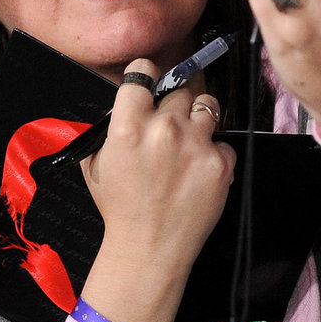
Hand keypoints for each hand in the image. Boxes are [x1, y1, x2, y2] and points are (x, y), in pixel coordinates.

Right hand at [81, 61, 234, 321]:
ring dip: (198, 120)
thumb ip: (110, 128)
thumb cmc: (121, 209)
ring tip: (188, 143)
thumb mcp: (97, 165)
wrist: (149, 249)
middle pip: (178, 90)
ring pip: (207, 106)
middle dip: (173, 105)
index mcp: (128, 127)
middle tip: (168, 128)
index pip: (143, 71)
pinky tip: (198, 173)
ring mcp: (196, 145)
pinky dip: (214, 154)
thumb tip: (126, 106)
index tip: (149, 85)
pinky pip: (223, 143)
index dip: (146, 76)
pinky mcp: (221, 163)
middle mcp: (165, 129)